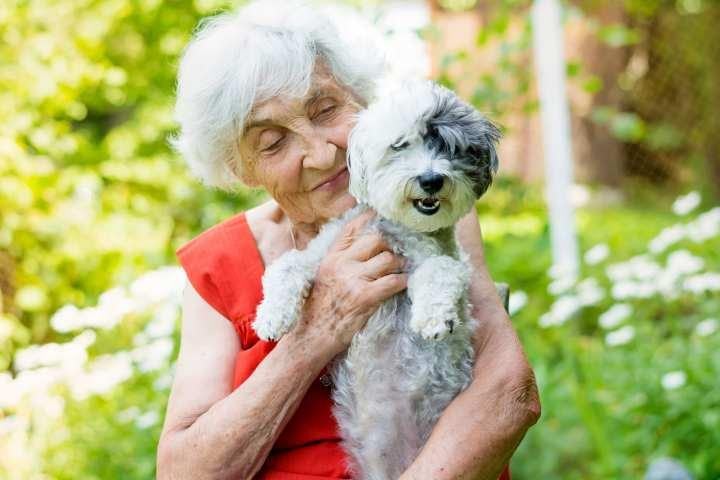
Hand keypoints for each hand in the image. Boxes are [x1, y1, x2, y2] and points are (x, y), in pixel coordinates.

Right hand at [289, 210, 407, 355]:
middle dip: (392, 245)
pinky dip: (403, 281)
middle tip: (400, 252)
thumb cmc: (321, 307)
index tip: (387, 219)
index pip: (354, 227)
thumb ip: (342, 258)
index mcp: (331, 256)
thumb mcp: (325, 275)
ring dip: (400, 264)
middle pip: (376, 239)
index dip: (373, 219)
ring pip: (388, 259)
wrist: (312, 335)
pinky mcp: (364, 297)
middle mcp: (341, 263)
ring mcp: (353, 279)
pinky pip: (393, 281)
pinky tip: (405, 283)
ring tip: (402, 269)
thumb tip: (368, 244)